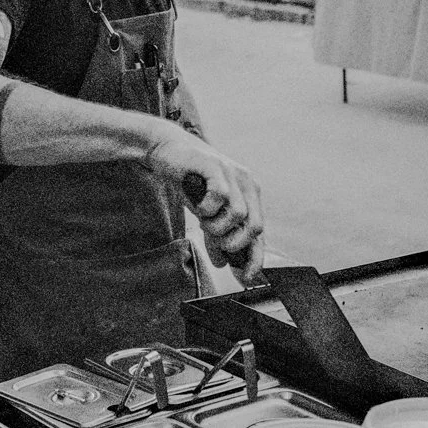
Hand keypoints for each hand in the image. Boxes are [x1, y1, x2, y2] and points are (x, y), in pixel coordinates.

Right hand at [145, 129, 264, 280]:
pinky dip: (207, 208)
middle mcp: (247, 182)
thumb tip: (223, 263)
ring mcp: (233, 173)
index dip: (254, 257)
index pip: (260, 232)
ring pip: (238, 214)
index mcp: (250, 194)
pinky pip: (220, 197)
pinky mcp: (216, 166)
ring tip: (202, 219)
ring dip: (216, 225)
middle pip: (255, 226)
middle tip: (214, 238)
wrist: (168, 150)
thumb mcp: (207, 213)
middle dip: (233, 242)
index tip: (245, 277)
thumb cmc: (190, 181)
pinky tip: (198, 204)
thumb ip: (217, 235)